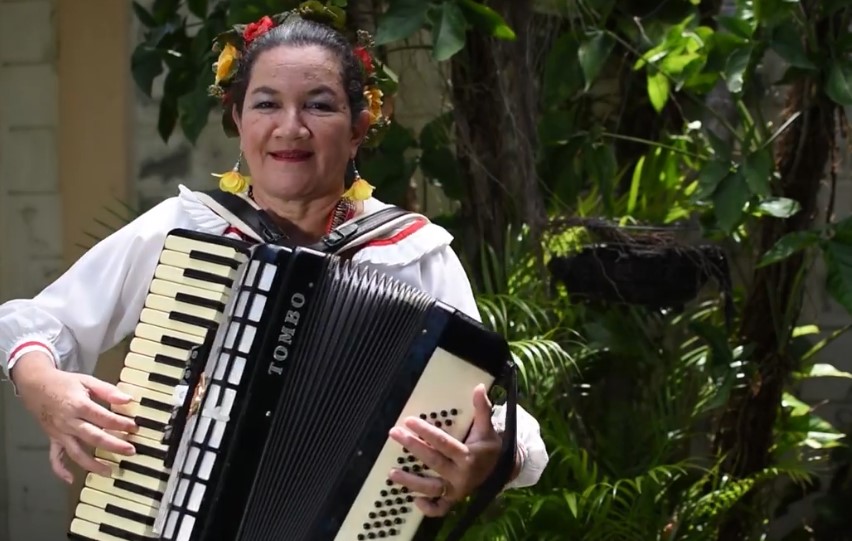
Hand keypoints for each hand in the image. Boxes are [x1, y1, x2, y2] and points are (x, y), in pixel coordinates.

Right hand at [12, 352, 137, 482]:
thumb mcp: (87, 380)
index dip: (121, 424)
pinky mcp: (52, 438)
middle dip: (114, 445)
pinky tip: (71, 479)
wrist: (35, 384)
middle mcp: (69, 422)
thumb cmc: (64, 383)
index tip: (134, 427)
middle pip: (93, 437)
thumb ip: (107, 390)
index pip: (104, 418)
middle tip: (131, 451)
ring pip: (76, 452)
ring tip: (109, 472)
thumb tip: (127, 399)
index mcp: (79, 405)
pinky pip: (54, 457)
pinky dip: (60, 470)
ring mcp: (60, 433)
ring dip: (92, 464)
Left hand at [388, 383, 501, 516]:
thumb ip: (482, 409)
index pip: (443, 443)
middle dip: (413, 447)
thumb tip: (479, 387)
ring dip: (411, 482)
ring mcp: (457, 490)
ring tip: (392, 473)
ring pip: (432, 488)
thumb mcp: (487, 428)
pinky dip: (429, 508)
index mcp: (468, 456)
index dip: (426, 432)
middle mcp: (462, 475)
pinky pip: (441, 508)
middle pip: (433, 462)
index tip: (409, 421)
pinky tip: (414, 501)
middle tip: (394, 434)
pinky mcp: (454, 499)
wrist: (501, 470)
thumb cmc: (488, 446)